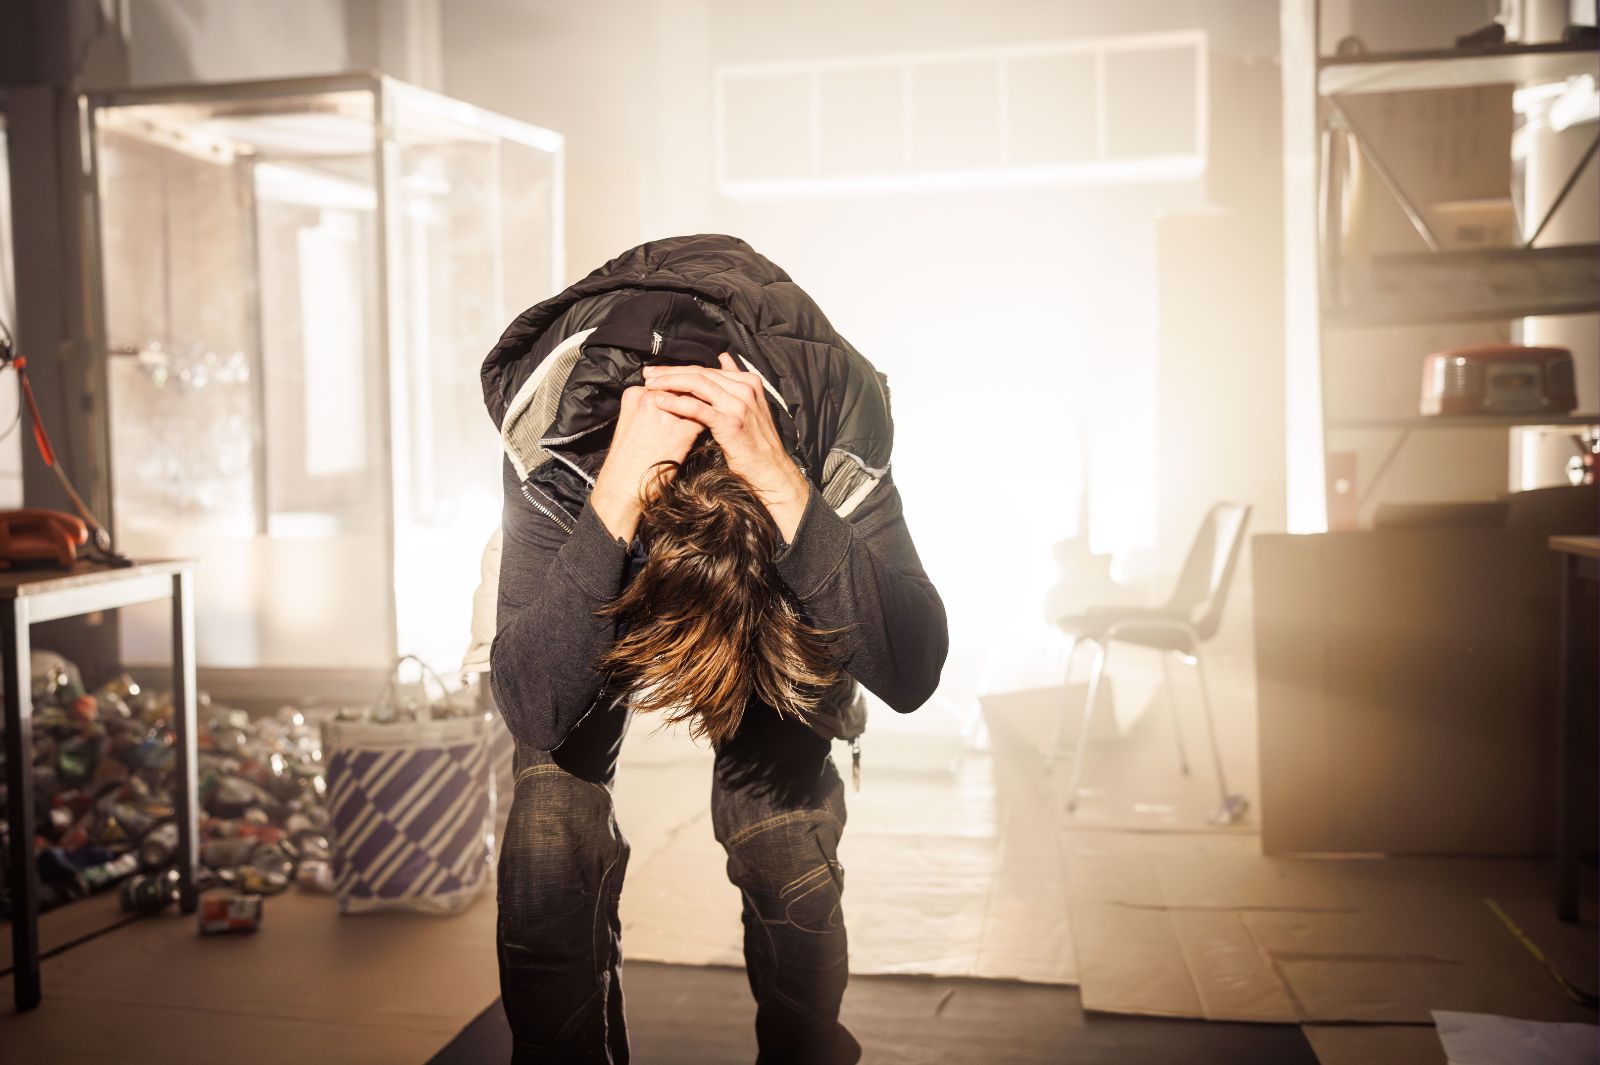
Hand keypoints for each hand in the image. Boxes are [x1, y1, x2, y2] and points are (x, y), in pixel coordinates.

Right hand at [590, 385, 704, 541]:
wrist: (623, 485)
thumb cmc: (627, 458)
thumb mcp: (631, 422)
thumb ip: (649, 406)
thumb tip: (673, 401)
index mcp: (634, 394)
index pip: (667, 382)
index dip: (682, 385)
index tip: (692, 390)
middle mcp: (649, 398)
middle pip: (682, 386)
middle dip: (696, 391)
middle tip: (709, 397)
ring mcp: (665, 413)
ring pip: (695, 399)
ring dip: (706, 404)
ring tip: (715, 409)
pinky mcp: (680, 431)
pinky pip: (703, 418)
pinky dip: (711, 420)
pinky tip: (715, 425)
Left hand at [641, 353, 810, 541]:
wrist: (770, 469)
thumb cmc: (756, 442)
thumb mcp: (749, 406)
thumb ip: (735, 380)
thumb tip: (723, 357)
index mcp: (749, 381)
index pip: (708, 369)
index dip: (681, 368)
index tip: (659, 370)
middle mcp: (745, 388)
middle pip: (700, 373)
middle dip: (670, 372)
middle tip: (648, 374)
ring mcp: (739, 404)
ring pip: (697, 385)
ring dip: (669, 383)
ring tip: (649, 385)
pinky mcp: (730, 422)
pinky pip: (698, 408)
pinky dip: (676, 402)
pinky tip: (660, 401)